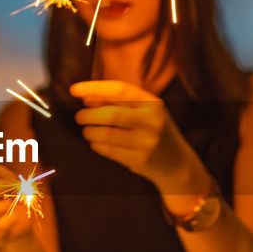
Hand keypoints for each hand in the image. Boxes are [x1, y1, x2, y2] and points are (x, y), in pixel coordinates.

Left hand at [70, 80, 206, 194]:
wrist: (177, 163)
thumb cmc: (156, 131)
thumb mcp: (146, 111)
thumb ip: (119, 102)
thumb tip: (86, 98)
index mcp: (153, 103)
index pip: (120, 90)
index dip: (95, 88)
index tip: (74, 90)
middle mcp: (152, 121)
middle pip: (111, 114)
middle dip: (88, 115)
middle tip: (79, 116)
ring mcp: (147, 142)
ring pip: (107, 135)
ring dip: (90, 132)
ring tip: (87, 131)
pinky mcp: (140, 159)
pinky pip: (109, 151)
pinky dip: (97, 146)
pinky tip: (96, 143)